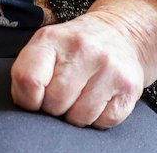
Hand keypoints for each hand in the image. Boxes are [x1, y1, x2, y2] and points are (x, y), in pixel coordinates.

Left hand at [9, 14, 148, 128]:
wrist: (119, 34)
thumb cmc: (74, 47)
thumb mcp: (46, 46)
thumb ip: (29, 71)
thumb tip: (26, 106)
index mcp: (51, 39)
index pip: (28, 80)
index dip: (27, 99)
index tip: (35, 98)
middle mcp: (83, 49)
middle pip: (54, 103)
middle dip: (55, 107)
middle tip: (63, 93)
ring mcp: (109, 68)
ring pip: (80, 117)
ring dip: (76, 115)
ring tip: (81, 95)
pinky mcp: (129, 87)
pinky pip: (104, 122)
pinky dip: (98, 118)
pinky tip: (99, 98)